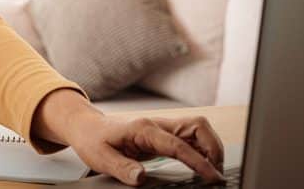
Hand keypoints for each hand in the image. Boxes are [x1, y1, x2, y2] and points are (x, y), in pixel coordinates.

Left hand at [32, 90, 224, 185]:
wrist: (86, 127)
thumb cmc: (93, 140)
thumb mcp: (101, 158)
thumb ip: (122, 168)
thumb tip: (142, 178)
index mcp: (144, 129)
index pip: (179, 144)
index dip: (199, 161)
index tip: (212, 177)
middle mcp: (157, 125)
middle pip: (197, 128)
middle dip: (214, 148)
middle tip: (216, 174)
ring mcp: (162, 128)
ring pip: (198, 130)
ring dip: (211, 148)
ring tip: (213, 172)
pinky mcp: (164, 135)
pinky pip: (191, 138)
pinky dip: (202, 150)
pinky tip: (202, 166)